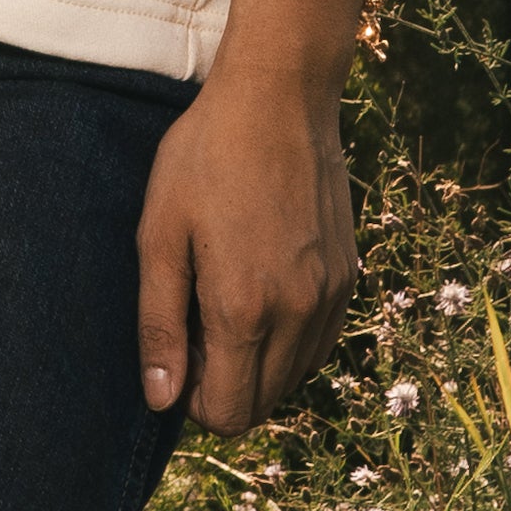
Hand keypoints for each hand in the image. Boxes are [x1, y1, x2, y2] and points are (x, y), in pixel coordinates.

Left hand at [133, 50, 357, 436]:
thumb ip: (160, 324)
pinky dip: (290, 340)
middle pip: (263, 404)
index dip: (193, 400)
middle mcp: (299, 314)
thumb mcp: (161, 236)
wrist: (280, 97)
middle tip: (197, 322)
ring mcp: (332, 296)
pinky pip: (320, 343)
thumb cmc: (207, 158)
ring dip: (257, 363)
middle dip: (223, 385)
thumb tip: (161, 399)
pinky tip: (263, 289)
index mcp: (245, 309)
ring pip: (294, 378)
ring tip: (227, 298)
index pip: (229, 413)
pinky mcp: (350, 277)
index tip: (178, 351)